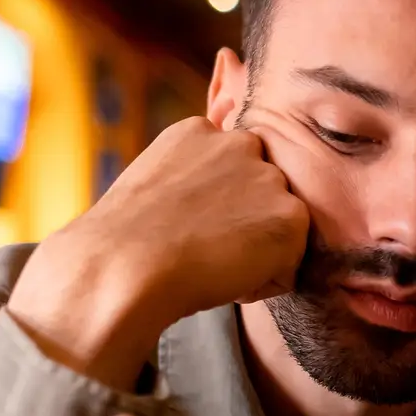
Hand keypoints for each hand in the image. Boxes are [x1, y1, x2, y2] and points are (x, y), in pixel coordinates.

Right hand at [7, 117, 311, 388]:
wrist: (125, 265)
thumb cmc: (125, 242)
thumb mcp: (155, 183)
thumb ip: (194, 173)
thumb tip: (221, 154)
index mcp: (200, 131)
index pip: (233, 172)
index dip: (217, 210)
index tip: (187, 226)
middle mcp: (241, 144)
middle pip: (261, 199)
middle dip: (242, 226)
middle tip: (199, 247)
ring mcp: (269, 178)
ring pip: (277, 233)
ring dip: (254, 255)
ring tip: (208, 261)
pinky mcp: (290, 215)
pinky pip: (286, 269)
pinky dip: (261, 284)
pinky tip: (223, 277)